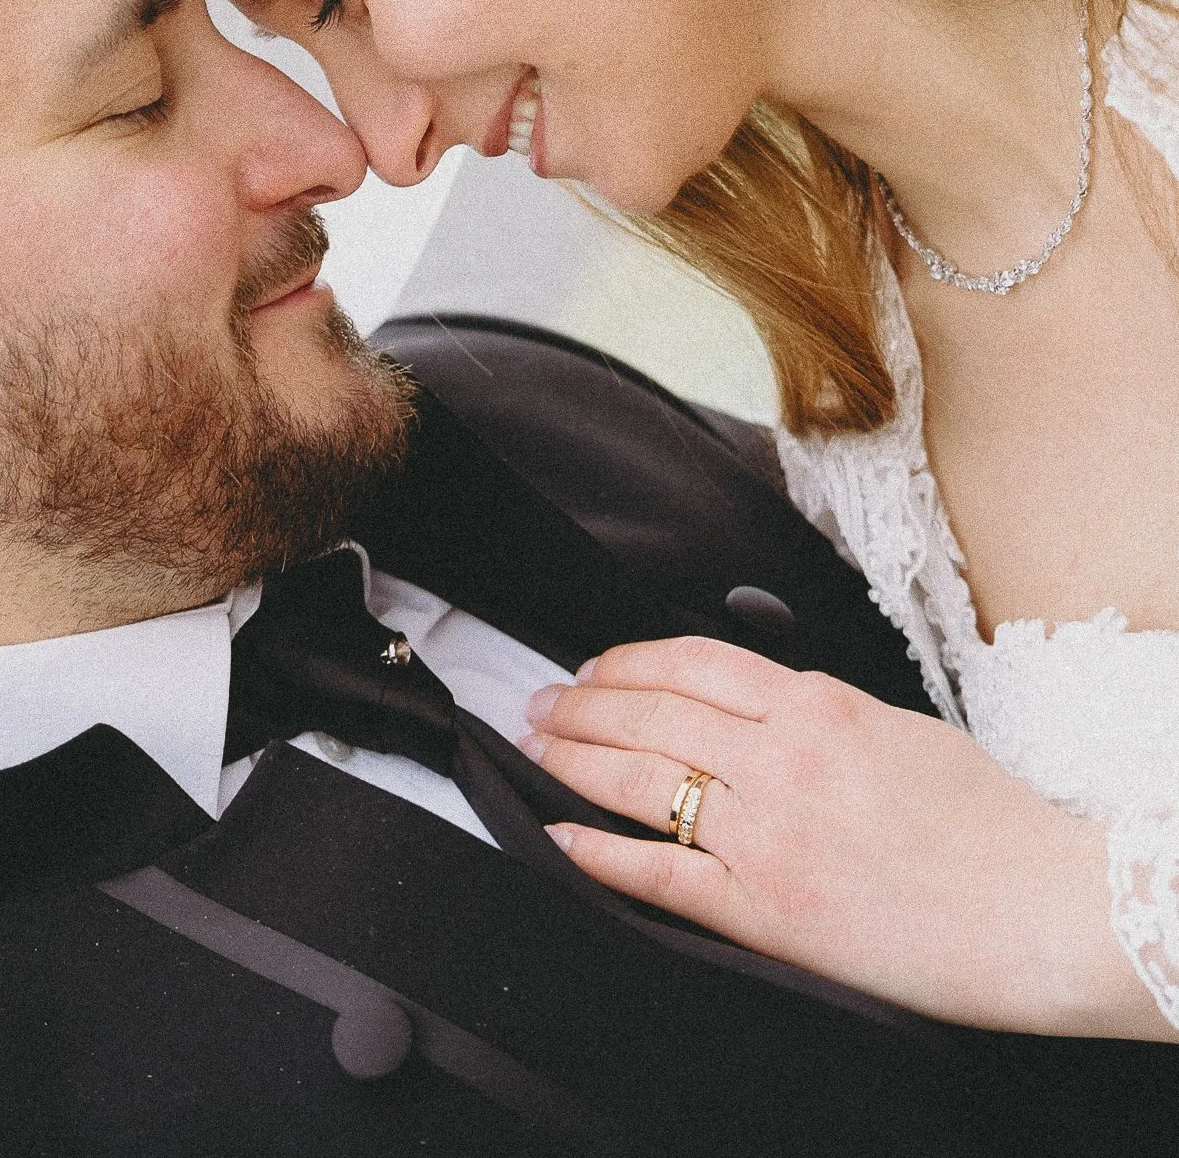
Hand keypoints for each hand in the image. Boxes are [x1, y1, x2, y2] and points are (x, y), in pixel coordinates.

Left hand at [523, 636, 1167, 1037]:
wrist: (1036, 910)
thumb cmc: (985, 822)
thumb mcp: (895, 727)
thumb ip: (817, 712)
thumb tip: (753, 708)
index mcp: (816, 705)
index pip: (691, 663)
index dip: (626, 661)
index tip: (592, 666)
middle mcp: (780, 759)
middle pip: (652, 713)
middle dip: (582, 703)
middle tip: (539, 701)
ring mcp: (766, 834)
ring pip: (641, 780)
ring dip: (574, 759)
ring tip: (535, 745)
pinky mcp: (764, 910)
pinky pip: (660, 874)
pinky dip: (599, 851)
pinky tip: (559, 834)